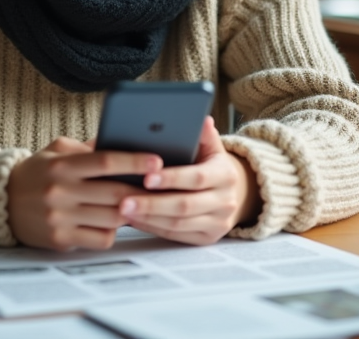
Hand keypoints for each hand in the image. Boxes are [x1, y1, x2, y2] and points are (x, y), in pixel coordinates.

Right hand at [7, 136, 160, 250]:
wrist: (1, 201)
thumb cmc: (37, 173)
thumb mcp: (57, 150)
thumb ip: (88, 148)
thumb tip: (123, 143)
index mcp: (62, 166)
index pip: (105, 162)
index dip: (135, 162)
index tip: (157, 161)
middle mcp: (60, 192)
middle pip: (114, 193)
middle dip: (141, 191)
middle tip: (158, 187)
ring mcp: (60, 218)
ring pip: (112, 218)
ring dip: (129, 212)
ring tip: (136, 203)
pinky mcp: (60, 240)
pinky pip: (100, 239)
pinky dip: (112, 231)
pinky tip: (111, 222)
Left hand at [118, 116, 260, 244]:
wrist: (235, 194)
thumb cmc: (212, 167)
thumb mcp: (212, 148)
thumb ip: (204, 135)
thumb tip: (201, 119)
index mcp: (226, 175)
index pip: (197, 178)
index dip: (171, 178)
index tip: (147, 177)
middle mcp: (225, 202)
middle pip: (184, 205)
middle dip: (152, 203)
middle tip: (124, 200)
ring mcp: (217, 223)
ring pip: (178, 224)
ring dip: (148, 217)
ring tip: (124, 209)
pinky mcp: (206, 238)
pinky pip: (176, 236)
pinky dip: (153, 227)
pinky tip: (135, 219)